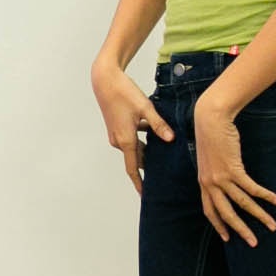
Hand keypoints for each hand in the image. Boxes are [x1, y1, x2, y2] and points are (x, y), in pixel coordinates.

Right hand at [91, 57, 172, 194]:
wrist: (105, 80)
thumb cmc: (124, 92)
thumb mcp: (145, 108)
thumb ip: (158, 125)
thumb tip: (170, 138)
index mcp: (126, 140)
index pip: (133, 169)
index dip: (140, 183)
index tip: (145, 195)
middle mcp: (119, 141)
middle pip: (137, 159)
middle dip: (149, 164)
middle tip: (165, 169)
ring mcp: (116, 134)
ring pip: (135, 148)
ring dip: (147, 149)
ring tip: (163, 147)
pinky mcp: (116, 127)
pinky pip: (131, 139)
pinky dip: (142, 138)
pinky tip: (153, 129)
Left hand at [193, 95, 275, 245]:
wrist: (210, 120)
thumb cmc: (212, 137)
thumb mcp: (210, 159)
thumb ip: (216, 173)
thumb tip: (227, 181)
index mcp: (204, 183)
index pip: (210, 210)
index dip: (219, 225)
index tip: (227, 238)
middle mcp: (210, 184)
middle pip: (226, 213)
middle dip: (241, 230)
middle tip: (253, 242)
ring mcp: (221, 178)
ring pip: (242, 203)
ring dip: (259, 216)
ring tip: (272, 225)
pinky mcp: (233, 169)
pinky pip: (252, 188)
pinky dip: (265, 196)